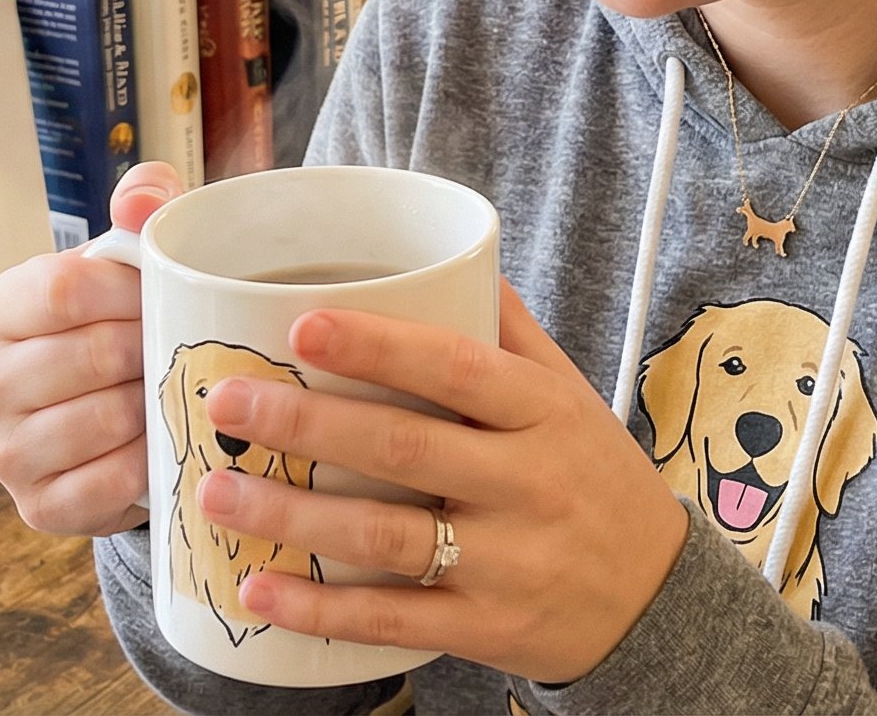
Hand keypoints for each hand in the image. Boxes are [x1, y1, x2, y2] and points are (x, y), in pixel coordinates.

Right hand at [0, 161, 181, 536]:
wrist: (117, 420)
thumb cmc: (122, 324)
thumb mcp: (130, 259)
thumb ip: (142, 207)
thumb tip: (142, 200)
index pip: (65, 290)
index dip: (132, 291)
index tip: (170, 293)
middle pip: (93, 355)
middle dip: (154, 348)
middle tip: (189, 345)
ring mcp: (4, 451)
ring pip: (106, 418)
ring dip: (156, 403)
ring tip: (179, 389)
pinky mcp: (37, 506)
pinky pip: (111, 480)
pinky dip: (151, 459)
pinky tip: (166, 440)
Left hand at [195, 282, 689, 685]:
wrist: (658, 600)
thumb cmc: (597, 478)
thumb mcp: (571, 397)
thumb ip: (509, 332)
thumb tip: (448, 248)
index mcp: (544, 411)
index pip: (456, 367)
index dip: (379, 345)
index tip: (303, 322)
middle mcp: (528, 482)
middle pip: (404, 448)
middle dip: (307, 422)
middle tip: (227, 404)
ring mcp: (508, 560)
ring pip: (386, 535)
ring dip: (293, 514)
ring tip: (218, 490)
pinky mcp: (487, 627)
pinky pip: (394, 618)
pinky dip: (322, 608)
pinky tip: (259, 587)